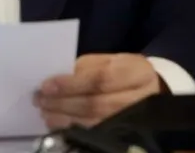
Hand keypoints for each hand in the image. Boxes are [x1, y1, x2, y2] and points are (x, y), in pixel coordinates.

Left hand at [34, 53, 162, 129]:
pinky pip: (95, 133)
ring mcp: (133, 120)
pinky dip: (72, 128)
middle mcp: (139, 99)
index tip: (47, 85)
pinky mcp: (125, 134)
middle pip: (95, 103)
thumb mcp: (112, 61)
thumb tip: (57, 78)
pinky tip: (57, 123)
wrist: (155, 92)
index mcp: (136, 72)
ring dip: (64, 118)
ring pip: (94, 122)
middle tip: (39, 99)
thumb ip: (86, 67)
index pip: (100, 79)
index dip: (71, 84)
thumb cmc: (127, 73)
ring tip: (44, 111)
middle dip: (63, 102)